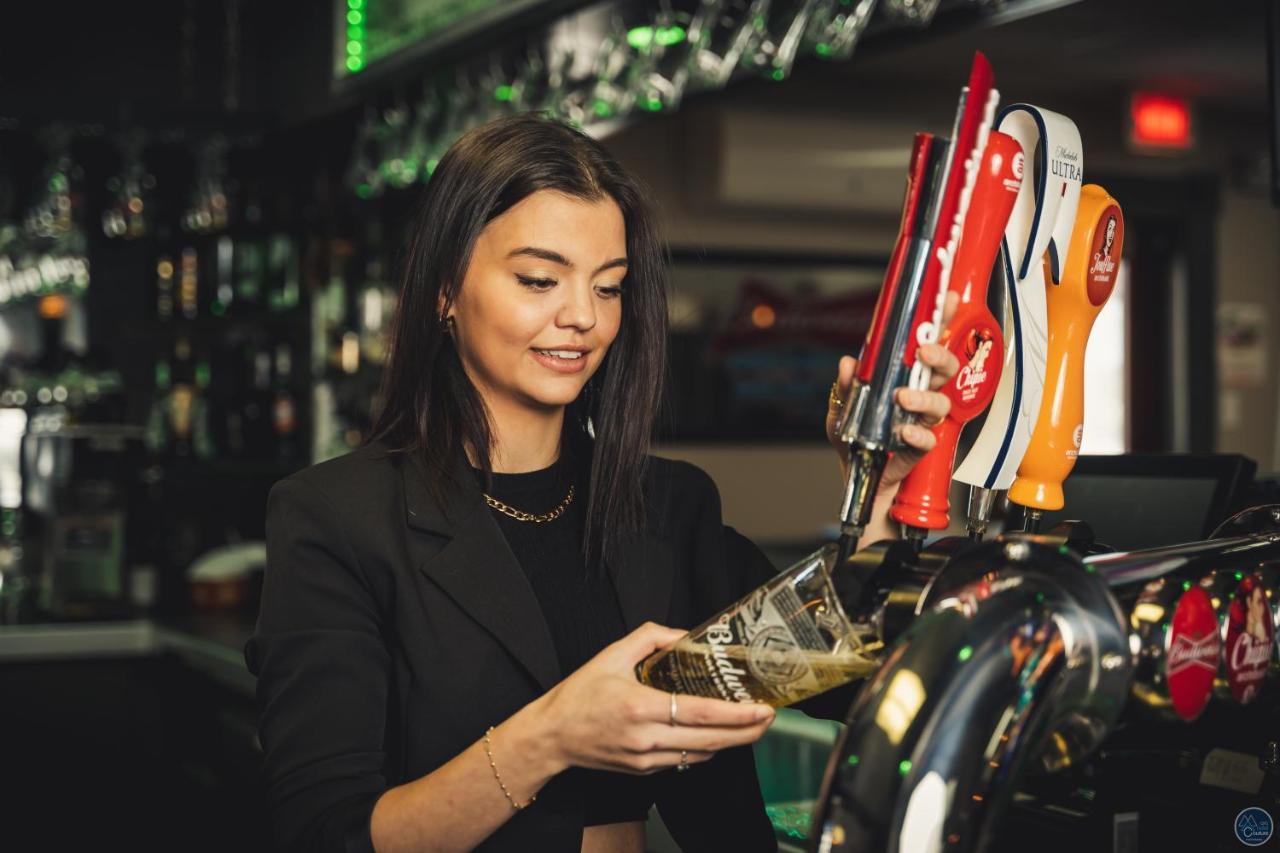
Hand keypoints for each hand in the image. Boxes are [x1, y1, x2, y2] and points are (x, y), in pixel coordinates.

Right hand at [534, 622, 774, 774]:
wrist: (551, 736)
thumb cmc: (579, 694)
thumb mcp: (611, 654)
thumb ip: (651, 637)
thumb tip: (685, 635)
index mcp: (640, 707)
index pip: (701, 713)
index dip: (737, 714)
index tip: (762, 708)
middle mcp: (646, 738)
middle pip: (712, 740)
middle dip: (747, 732)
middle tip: (770, 717)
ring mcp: (646, 759)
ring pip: (702, 755)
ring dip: (731, 742)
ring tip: (750, 725)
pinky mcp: (643, 771)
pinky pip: (685, 761)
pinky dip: (706, 748)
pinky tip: (716, 734)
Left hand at [825, 291, 961, 488]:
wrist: (856, 476)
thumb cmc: (854, 438)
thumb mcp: (842, 406)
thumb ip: (847, 385)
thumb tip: (849, 363)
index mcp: (902, 376)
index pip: (925, 345)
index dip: (940, 321)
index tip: (948, 300)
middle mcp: (917, 394)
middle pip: (944, 369)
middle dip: (939, 356)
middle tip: (924, 352)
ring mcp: (920, 420)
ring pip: (940, 402)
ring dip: (924, 396)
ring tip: (903, 397)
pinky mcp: (918, 448)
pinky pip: (926, 439)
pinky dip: (916, 434)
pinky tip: (904, 431)